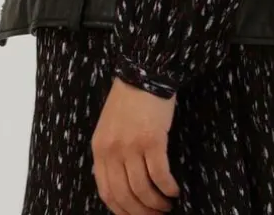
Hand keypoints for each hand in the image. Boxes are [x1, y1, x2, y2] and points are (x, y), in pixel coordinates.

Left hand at [91, 75, 179, 214]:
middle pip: (125, 196)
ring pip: (142, 189)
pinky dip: (167, 188)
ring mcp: (132, 146)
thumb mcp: (108, 126)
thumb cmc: (129, 99)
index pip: (106, 192)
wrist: (144, 72)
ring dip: (156, 203)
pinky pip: (159, 175)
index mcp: (99, 149)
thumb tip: (116, 182)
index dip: (122, 211)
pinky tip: (174, 190)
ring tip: (166, 205)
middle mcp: (113, 151)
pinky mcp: (152, 140)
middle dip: (141, 212)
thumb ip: (109, 153)